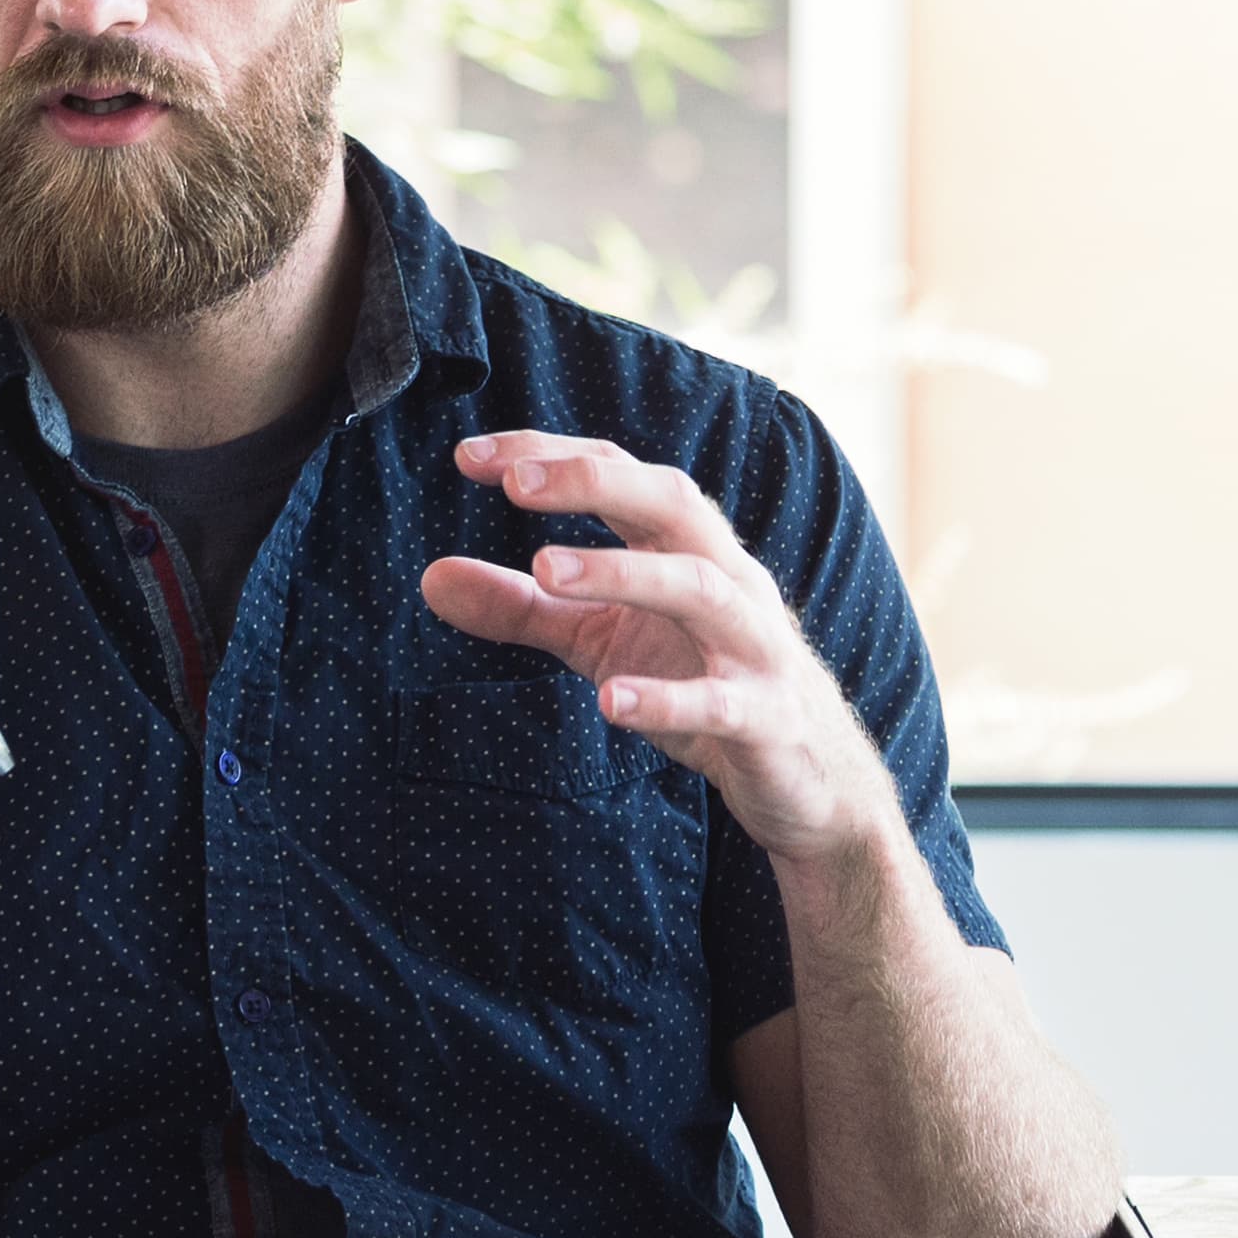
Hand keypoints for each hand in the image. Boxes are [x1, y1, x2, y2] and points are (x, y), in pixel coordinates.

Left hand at [416, 432, 897, 862]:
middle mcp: (728, 581)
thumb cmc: (699, 682)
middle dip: (595, 483)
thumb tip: (428, 578)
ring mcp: (755, 648)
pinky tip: (610, 700)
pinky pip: (723, 702)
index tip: (469, 455)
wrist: (810, 782)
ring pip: (703, 590)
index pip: (621, 476)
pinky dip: (669, 699)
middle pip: (673, 504)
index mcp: (685, 550)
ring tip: (544, 569)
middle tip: (514, 483)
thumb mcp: (599, 641)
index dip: (550, 455)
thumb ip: (522, 608)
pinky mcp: (769, 720)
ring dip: (623, 573)